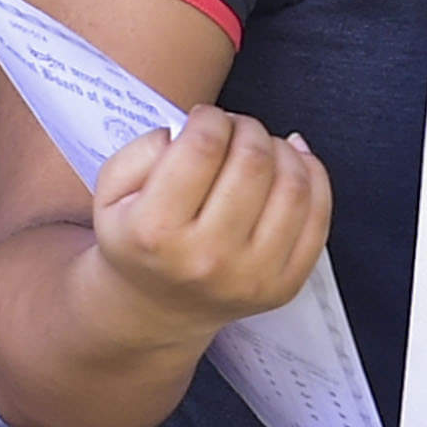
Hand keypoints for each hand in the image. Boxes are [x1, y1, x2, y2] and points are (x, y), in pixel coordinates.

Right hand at [84, 107, 330, 341]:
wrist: (156, 309)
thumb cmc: (136, 241)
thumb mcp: (108, 193)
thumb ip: (141, 150)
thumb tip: (191, 129)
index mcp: (156, 231)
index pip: (203, 147)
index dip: (210, 117)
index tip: (205, 118)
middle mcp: (207, 258)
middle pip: (252, 161)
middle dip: (246, 127)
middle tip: (234, 129)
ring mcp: (252, 276)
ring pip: (292, 184)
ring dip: (280, 148)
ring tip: (259, 147)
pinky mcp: (284, 286)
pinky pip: (318, 218)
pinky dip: (312, 176)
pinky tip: (292, 162)